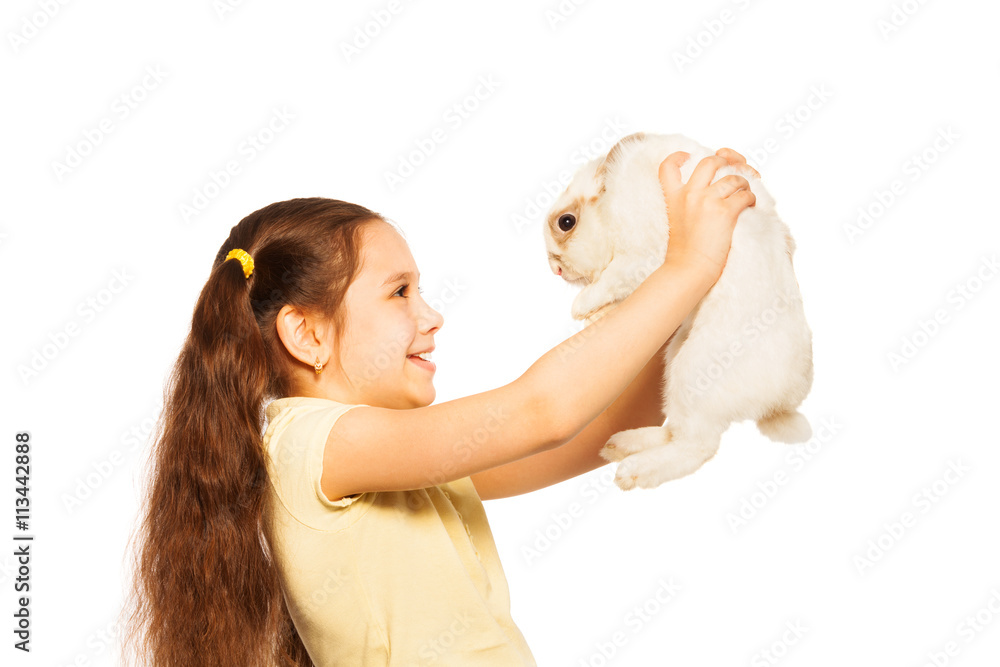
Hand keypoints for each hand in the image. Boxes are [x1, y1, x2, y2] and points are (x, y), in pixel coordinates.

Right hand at [658, 148, 755, 281]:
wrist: (689, 269)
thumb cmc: (685, 251)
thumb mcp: (676, 220)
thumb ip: (688, 201)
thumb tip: (715, 186)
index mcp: (673, 197)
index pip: (667, 166)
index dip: (678, 156)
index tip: (687, 156)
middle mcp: (690, 194)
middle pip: (710, 162)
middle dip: (726, 162)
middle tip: (732, 171)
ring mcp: (708, 201)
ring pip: (734, 178)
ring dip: (744, 183)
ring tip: (745, 193)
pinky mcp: (726, 212)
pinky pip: (746, 195)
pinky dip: (751, 199)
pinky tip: (748, 206)